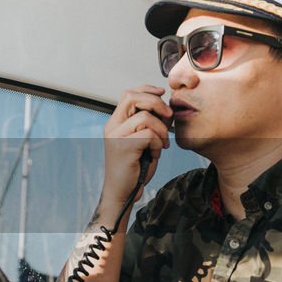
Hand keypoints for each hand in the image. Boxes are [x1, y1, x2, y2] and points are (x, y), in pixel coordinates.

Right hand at [101, 85, 170, 210]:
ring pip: (145, 117)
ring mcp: (116, 136)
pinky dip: (158, 144)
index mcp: (115, 122)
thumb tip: (166, 107)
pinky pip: (149, 135)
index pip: (129, 94)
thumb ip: (148, 124)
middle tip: (169, 117)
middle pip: (133, 97)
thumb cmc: (135, 167)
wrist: (123, 192)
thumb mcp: (142, 141)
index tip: (162, 93)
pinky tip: (155, 154)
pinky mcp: (123, 147)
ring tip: (162, 144)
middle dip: (156, 103)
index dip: (147, 90)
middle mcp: (112, 126)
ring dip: (161, 130)